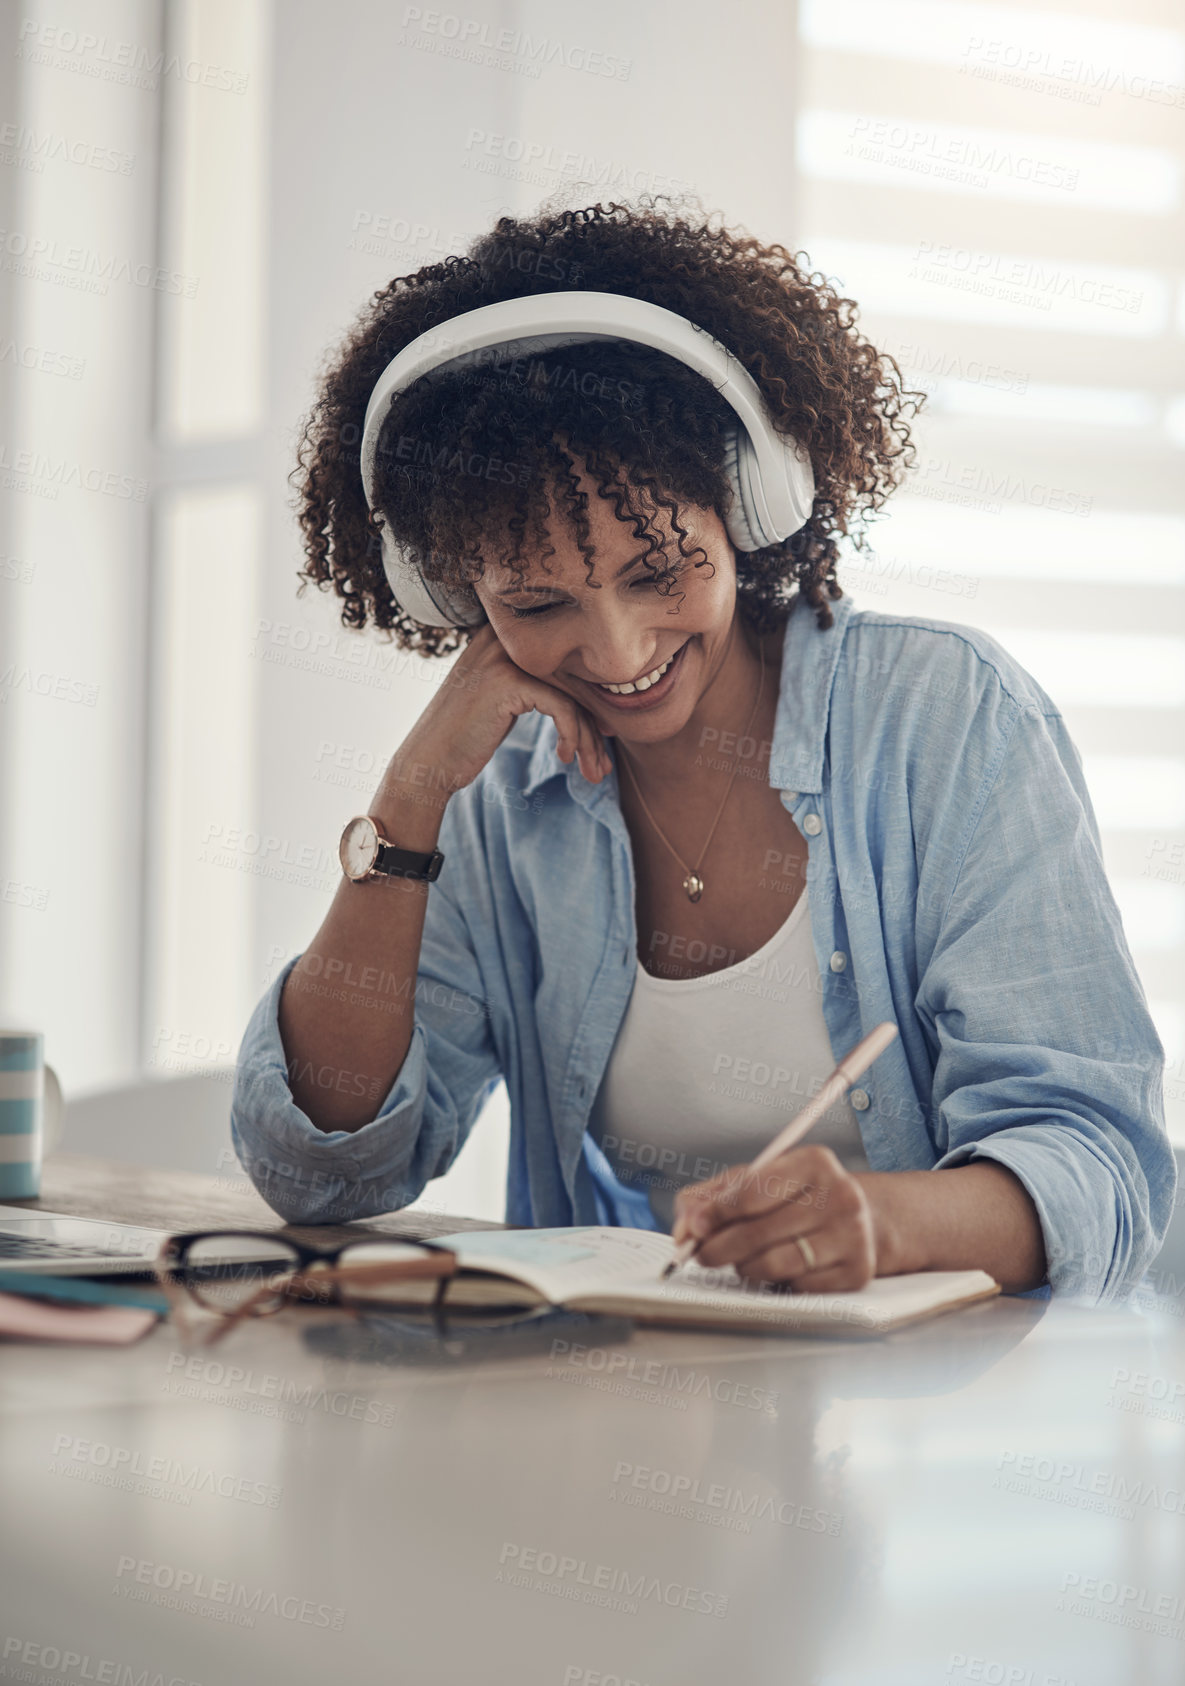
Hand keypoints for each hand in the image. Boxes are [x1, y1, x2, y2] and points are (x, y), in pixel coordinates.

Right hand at [392, 623, 613, 792]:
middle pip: (573, 676)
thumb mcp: (502, 698)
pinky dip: (573, 736)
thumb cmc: (466, 737)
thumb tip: (593, 692)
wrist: (427, 763)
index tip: (603, 733)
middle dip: (596, 722)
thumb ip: (534, 682)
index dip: (591, 698)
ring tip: (594, 770)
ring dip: (590, 738)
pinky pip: (562, 707)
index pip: (566, 661)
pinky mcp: (508, 682)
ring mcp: (504, 657)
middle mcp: (503, 638)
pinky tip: (565, 757)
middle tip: (604, 760)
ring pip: (573, 693)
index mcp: (503, 637)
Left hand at [670, 1145, 877, 1292]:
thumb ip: (712, 1197)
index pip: (753, 1191)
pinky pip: (798, 1288)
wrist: (856, 1220)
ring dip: (746, 1267)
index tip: (695, 1227)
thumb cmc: (796, 1198)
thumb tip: (686, 1226)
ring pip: (775, 1264)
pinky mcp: (857, 1272)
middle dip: (719, 1247)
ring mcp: (853, 1236)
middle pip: (759, 1232)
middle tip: (701, 1254)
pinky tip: (779, 1269)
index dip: (716, 1213)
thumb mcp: (756, 1182)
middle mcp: (841, 1195)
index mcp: (814, 1162)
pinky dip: (778, 1283)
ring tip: (743, 1260)